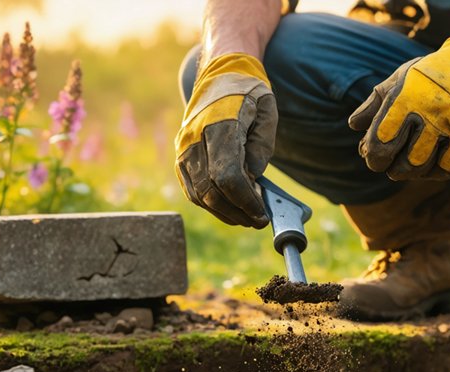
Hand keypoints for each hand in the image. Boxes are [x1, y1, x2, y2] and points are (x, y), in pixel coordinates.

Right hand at [175, 54, 276, 227]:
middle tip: (258, 221)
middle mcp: (195, 138)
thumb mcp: (268, 112)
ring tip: (246, 217)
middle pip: (212, 190)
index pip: (228, 175)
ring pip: (199, 194)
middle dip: (237, 211)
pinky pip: (191, 189)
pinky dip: (210, 203)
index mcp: (219, 125)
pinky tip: (229, 207)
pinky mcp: (181, 155)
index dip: (245, 200)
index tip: (262, 214)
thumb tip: (252, 179)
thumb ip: (262, 147)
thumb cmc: (250, 92)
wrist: (221, 73)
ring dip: (223, 212)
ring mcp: (184, 148)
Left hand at [349, 32, 449, 180]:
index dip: (372, 156)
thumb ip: (377, 101)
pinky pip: (447, 169)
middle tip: (390, 167)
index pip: (379, 143)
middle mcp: (428, 114)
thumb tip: (354, 126)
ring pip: (421, 169)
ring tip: (410, 165)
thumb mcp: (405, 77)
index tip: (373, 156)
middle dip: (390, 168)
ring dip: (412, 172)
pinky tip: (431, 163)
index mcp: (405, 97)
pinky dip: (435, 171)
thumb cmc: (440, 73)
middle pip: (399, 163)